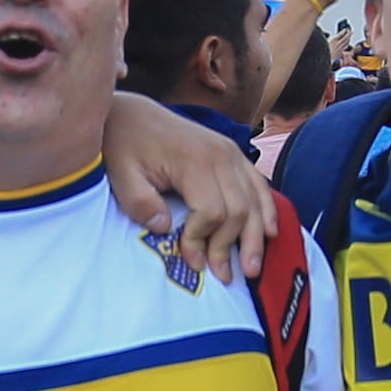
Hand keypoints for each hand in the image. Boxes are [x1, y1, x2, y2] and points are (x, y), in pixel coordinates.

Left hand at [99, 90, 275, 281]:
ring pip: (254, 200)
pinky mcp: (232, 153)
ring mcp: (230, 152)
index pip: (212, 211)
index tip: (190, 260)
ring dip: (255, 236)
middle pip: (238, 209)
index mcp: (194, 160)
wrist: (130, 113)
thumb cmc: (123, 145)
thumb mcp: (121, 175)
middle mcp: (221, 154)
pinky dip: (266, 209)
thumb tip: (164, 229)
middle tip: (224, 277)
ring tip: (252, 268)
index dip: (202, 240)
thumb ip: (140, 203)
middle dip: (231, 246)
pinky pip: (258, 184)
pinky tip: (269, 232)